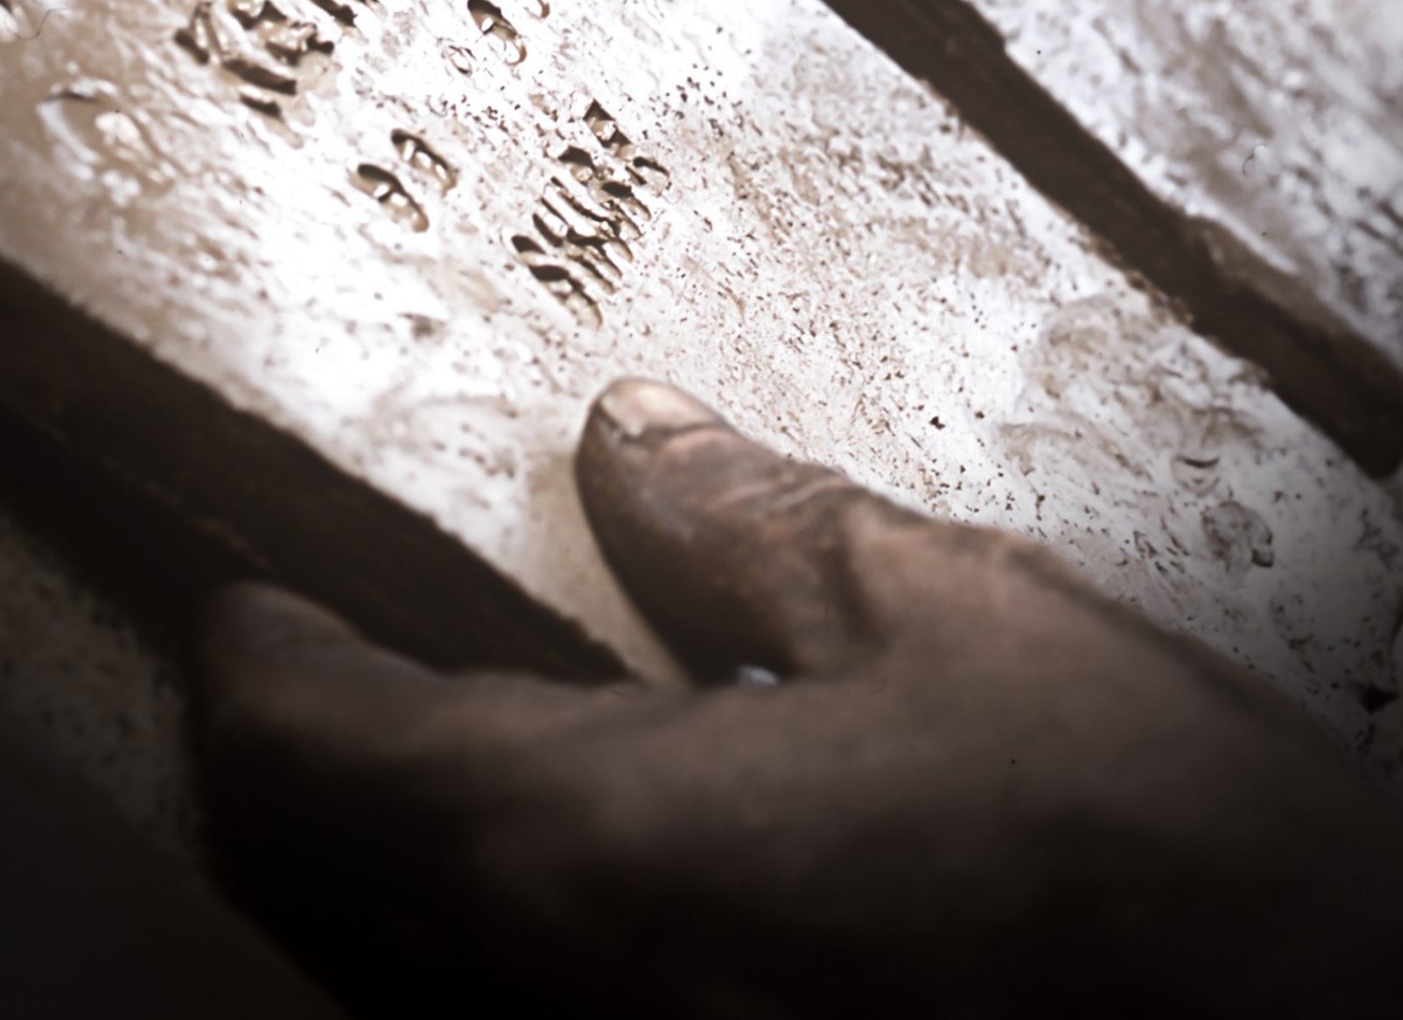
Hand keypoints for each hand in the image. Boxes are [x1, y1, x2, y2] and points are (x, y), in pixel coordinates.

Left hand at [197, 380, 1402, 1017]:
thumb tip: (637, 441)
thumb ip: (752, 523)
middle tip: (318, 652)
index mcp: (583, 851)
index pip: (307, 750)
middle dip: (295, 758)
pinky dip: (495, 937)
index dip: (254, 659)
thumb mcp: (947, 621)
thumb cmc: (1155, 862)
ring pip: (406, 973)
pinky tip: (591, 863)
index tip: (247, 596)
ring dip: (388, 853)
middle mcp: (554, 1014)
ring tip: (437, 736)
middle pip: (319, 877)